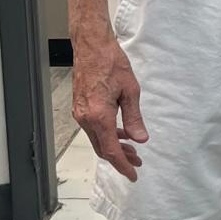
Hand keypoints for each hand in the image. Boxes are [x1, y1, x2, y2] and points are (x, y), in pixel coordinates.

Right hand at [71, 31, 148, 180]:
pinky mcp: (80, 107)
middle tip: (137, 162)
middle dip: (120, 158)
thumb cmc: (111, 62)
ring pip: (97, 139)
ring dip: (113, 146)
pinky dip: (107, 134)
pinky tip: (120, 132)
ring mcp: (80, 113)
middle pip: (102, 148)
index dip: (122, 165)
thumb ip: (134, 118)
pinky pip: (93, 128)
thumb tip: (140, 138)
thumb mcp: (130, 91)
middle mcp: (86, 118)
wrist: (91, 45)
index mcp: (99, 116)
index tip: (133, 174)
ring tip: (132, 149)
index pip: (111, 150)